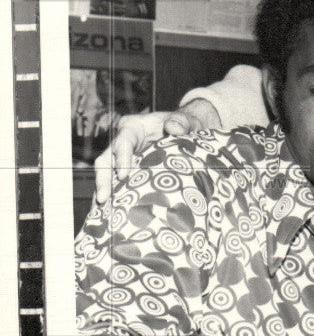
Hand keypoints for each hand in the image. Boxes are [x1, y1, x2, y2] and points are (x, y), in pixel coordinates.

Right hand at [93, 98, 220, 203]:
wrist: (188, 132)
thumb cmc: (185, 124)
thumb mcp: (186, 120)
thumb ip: (181, 122)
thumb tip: (174, 128)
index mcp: (132, 127)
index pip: (123, 142)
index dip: (122, 158)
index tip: (124, 175)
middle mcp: (123, 143)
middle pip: (106, 161)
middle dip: (103, 180)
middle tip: (102, 199)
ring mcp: (124, 160)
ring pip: (108, 176)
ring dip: (106, 193)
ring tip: (103, 213)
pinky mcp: (128, 173)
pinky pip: (117, 186)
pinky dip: (115, 199)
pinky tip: (113, 215)